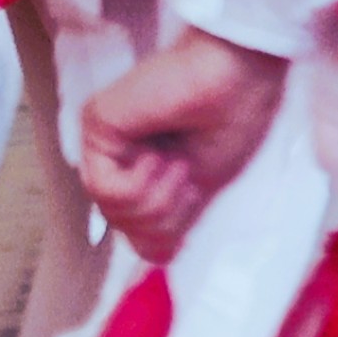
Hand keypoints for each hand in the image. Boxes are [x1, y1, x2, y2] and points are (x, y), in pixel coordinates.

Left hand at [75, 30, 293, 263]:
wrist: (241, 79)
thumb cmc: (233, 119)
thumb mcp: (202, 188)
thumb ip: (169, 218)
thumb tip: (154, 256)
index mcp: (142, 167)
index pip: (135, 234)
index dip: (168, 234)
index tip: (194, 198)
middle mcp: (116, 154)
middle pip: (123, 227)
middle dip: (164, 217)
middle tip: (187, 176)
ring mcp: (103, 140)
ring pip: (113, 213)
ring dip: (158, 200)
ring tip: (178, 163)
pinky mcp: (96, 124)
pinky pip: (107, 190)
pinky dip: (141, 185)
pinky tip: (159, 157)